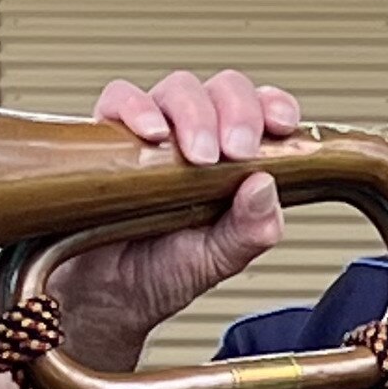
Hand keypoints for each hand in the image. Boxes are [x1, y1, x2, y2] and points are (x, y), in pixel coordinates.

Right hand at [42, 68, 301, 373]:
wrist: (105, 299)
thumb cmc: (161, 273)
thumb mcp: (217, 261)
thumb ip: (250, 230)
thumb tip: (264, 185)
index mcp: (232, 161)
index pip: (261, 111)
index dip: (274, 106)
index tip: (282, 125)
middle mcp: (195, 138)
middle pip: (223, 90)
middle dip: (238, 112)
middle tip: (236, 152)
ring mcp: (152, 134)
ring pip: (178, 89)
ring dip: (195, 114)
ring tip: (198, 157)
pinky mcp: (108, 136)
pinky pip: (118, 99)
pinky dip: (136, 108)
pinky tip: (151, 135)